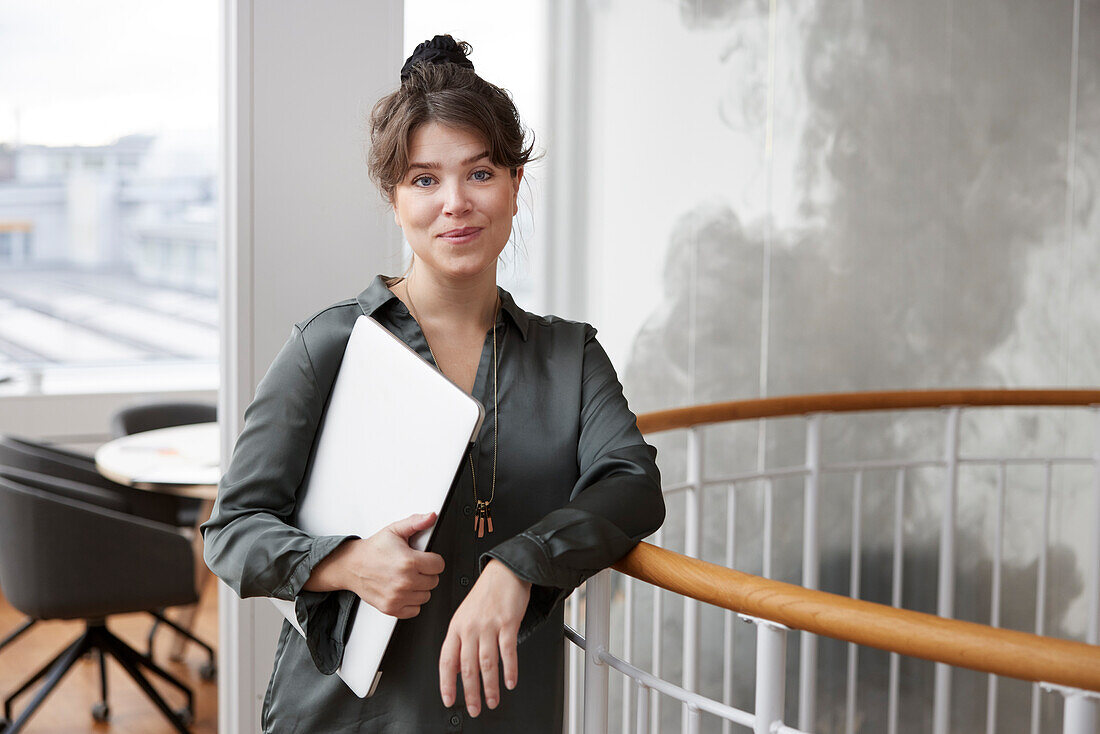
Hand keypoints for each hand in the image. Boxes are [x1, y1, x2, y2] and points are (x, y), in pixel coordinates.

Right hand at [304, 512, 444, 618]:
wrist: (351, 565)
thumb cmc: (373, 549)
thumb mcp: (395, 530)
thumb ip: (416, 522)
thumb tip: (431, 516)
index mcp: (408, 562)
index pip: (439, 565)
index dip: (433, 560)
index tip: (425, 558)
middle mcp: (404, 581)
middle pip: (434, 581)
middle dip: (427, 573)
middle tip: (414, 567)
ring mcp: (397, 597)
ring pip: (426, 596)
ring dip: (420, 588)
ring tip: (407, 578)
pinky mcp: (391, 608)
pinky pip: (414, 610)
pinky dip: (411, 602)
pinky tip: (403, 590)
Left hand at [439, 559, 531, 716]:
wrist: (506, 571)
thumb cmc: (486, 593)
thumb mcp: (465, 616)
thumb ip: (460, 642)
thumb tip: (457, 669)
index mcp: (456, 627)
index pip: (447, 660)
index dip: (447, 683)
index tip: (449, 700)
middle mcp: (470, 627)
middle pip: (467, 667)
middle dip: (470, 693)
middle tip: (474, 709)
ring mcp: (489, 625)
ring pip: (487, 663)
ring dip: (490, 686)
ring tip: (493, 700)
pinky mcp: (507, 622)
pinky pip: (508, 651)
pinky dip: (510, 669)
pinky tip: (510, 681)